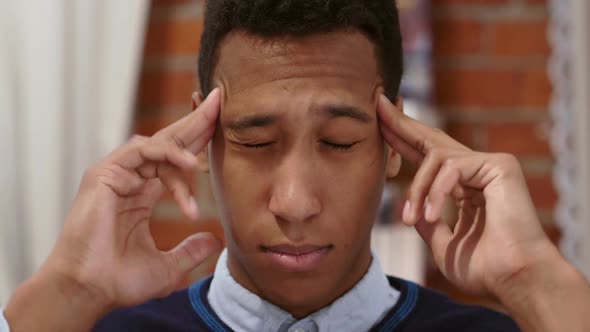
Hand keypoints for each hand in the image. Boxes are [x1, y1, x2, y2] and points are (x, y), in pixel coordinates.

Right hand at [38, 88, 222, 307]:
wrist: (89, 290)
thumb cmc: (119, 280)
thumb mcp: (167, 267)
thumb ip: (190, 251)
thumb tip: (214, 240)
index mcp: (142, 195)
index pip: (174, 160)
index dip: (197, 142)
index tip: (219, 126)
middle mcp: (130, 179)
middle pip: (168, 142)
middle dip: (195, 123)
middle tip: (217, 103)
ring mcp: (116, 174)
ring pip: (157, 144)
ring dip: (185, 147)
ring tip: (203, 164)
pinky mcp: (105, 173)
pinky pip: (141, 150)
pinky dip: (166, 154)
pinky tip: (188, 166)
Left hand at [377, 95, 554, 295]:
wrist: (515, 280)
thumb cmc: (485, 268)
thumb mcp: (442, 244)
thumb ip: (427, 223)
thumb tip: (411, 213)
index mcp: (464, 186)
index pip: (428, 157)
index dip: (402, 141)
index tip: (380, 126)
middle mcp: (476, 171)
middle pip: (432, 140)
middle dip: (401, 124)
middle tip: (377, 104)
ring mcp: (489, 165)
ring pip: (435, 159)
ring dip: (415, 189)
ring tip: (409, 219)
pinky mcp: (499, 165)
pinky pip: (451, 169)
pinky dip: (435, 192)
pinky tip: (429, 214)